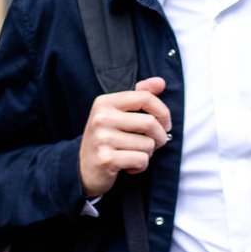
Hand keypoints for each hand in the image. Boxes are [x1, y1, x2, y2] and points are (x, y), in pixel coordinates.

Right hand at [79, 77, 170, 197]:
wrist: (84, 169)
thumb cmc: (107, 139)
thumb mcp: (118, 113)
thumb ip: (140, 95)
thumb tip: (161, 82)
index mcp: (105, 102)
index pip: (145, 97)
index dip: (163, 111)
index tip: (165, 124)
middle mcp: (101, 118)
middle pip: (150, 123)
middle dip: (159, 136)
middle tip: (155, 144)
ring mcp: (102, 139)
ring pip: (148, 144)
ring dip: (147, 153)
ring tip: (133, 154)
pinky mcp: (106, 159)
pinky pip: (141, 160)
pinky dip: (140, 166)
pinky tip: (129, 166)